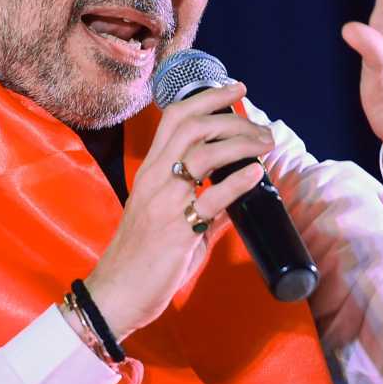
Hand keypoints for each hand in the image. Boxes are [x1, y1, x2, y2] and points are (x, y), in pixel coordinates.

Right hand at [80, 83, 271, 340]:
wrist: (116, 294)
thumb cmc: (141, 258)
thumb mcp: (170, 221)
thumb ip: (204, 208)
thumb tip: (238, 201)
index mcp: (150, 171)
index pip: (175, 117)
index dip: (207, 97)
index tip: (235, 89)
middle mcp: (154, 178)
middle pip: (193, 125)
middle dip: (232, 117)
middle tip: (262, 128)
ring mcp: (164, 201)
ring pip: (203, 153)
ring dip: (242, 142)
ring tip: (267, 145)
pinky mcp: (177, 229)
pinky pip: (211, 197)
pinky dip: (238, 180)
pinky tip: (257, 173)